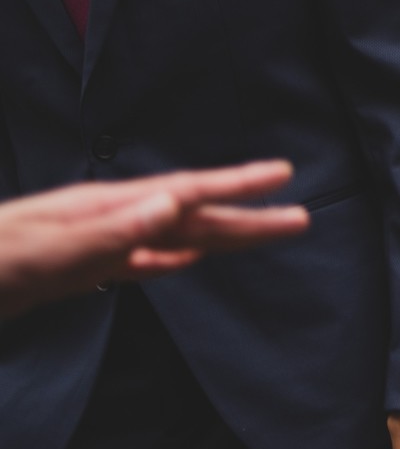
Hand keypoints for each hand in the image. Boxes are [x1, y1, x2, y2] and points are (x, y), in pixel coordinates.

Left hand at [0, 162, 308, 317]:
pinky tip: (183, 264)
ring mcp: (92, 247)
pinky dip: (167, 264)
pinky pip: (136, 265)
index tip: (284, 175)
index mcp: (106, 210)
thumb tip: (177, 202)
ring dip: (218, 238)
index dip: (236, 186)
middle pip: (189, 217)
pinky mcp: (75, 273)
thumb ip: (114, 229)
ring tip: (260, 233)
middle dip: (246, 217)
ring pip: (171, 240)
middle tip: (300, 217)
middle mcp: (106, 222)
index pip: (185, 194)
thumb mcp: (49, 249)